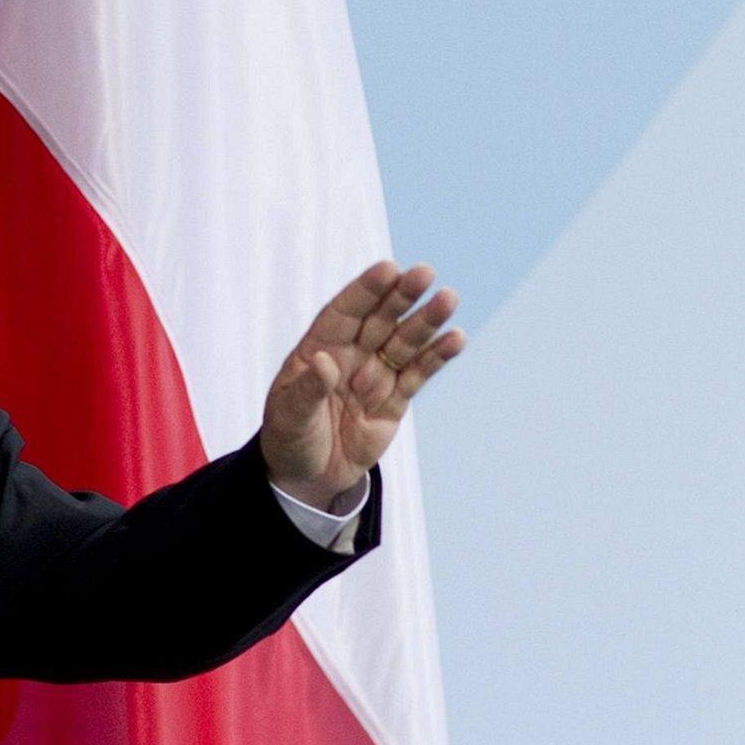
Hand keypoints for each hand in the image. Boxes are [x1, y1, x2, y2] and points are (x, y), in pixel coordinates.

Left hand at [260, 261, 464, 508]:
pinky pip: (417, 375)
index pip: (343, 314)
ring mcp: (374, 377)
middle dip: (400, 297)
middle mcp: (349, 356)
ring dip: (426, 321)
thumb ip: (307, 390)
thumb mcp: (288, 417)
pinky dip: (436, 357)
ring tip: (448, 299)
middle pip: (379, 320)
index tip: (387, 268)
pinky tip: (456, 338)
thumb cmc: (289, 438)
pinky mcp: (394, 401)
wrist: (307, 476)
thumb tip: (325, 362)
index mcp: (318, 350)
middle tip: (424, 273)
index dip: (364, 291)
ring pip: (403, 343)